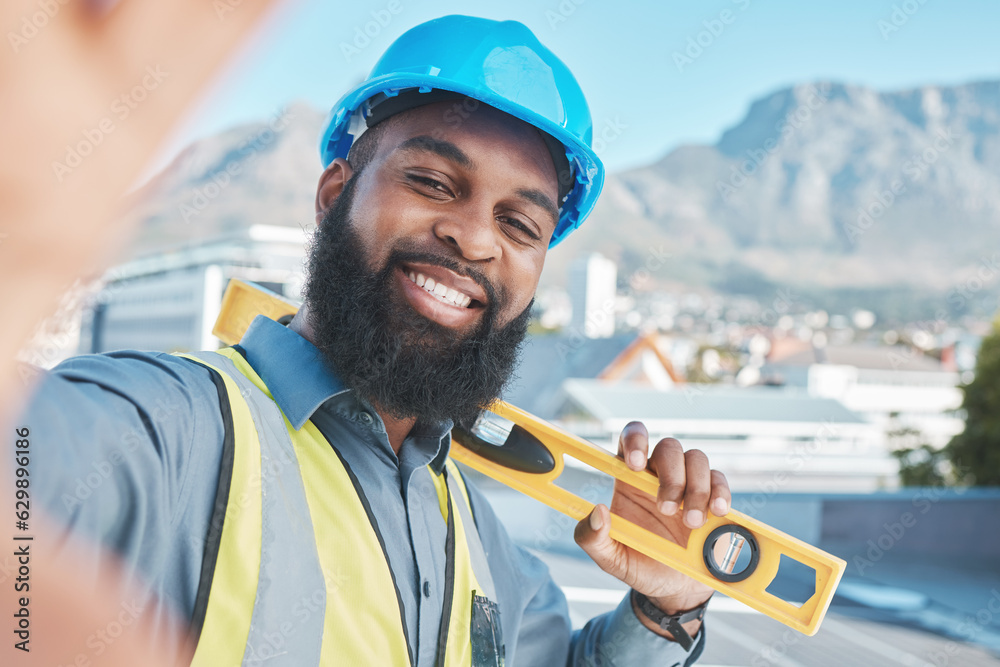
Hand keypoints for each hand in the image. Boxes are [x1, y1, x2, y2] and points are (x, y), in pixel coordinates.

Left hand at [574, 421, 730, 636]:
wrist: (674, 590)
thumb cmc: (639, 564)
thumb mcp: (609, 557)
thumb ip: (591, 538)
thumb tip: (597, 512)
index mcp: (629, 480)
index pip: (631, 440)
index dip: (635, 440)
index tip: (636, 464)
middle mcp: (659, 475)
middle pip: (669, 448)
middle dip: (671, 477)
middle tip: (668, 510)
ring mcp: (688, 484)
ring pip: (697, 459)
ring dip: (696, 488)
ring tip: (693, 523)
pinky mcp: (712, 498)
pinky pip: (720, 480)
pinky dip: (720, 493)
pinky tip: (717, 513)